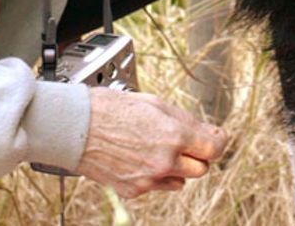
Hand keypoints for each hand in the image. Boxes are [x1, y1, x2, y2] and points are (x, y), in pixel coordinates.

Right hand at [75, 87, 228, 198]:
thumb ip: (187, 122)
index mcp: (174, 136)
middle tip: (187, 143)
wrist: (76, 127)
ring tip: (159, 149)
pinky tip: (140, 158)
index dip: (218, 141)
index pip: (215, 148)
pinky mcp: (133, 191)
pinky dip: (155, 176)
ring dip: (178, 168)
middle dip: (197, 155)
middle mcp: (165, 162)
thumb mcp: (157, 104)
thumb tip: (208, 133)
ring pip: (181, 181)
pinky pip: (157, 186)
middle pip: (201, 168)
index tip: (215, 136)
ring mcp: (149, 179)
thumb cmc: (112, 109)